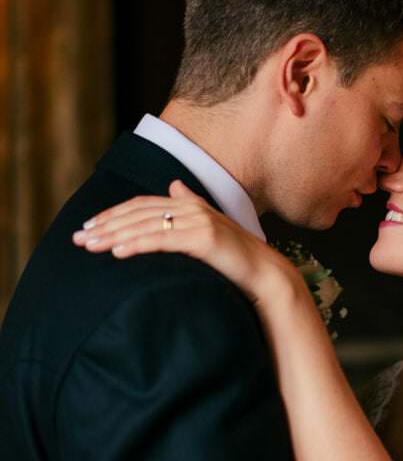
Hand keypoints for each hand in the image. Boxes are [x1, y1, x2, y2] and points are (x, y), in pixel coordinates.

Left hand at [73, 180, 297, 302]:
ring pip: (146, 225)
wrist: (264, 274)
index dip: (114, 214)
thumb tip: (173, 186)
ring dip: (113, 235)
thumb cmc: (236, 258)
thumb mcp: (209, 228)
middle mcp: (193, 207)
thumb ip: (190, 206)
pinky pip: (162, 240)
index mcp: (190, 205)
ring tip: (90, 246)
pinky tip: (117, 252)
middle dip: (106, 225)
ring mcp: (199, 221)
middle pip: (139, 213)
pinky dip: (137, 244)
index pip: (142, 205)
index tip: (89, 226)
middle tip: (78, 238)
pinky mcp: (203, 238)